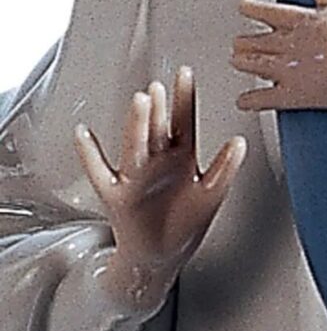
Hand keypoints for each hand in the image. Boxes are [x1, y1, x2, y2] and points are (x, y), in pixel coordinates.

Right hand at [75, 68, 244, 309]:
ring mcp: (136, 177)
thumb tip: (239, 141)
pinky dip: (89, 154)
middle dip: (158, 109)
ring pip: (135, 145)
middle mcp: (157, 161)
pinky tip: (84, 134)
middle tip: (159, 87)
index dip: (184, 97)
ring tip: (140, 103)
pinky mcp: (117, 196)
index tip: (185, 73)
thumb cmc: (186, 222)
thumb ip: (226, 168)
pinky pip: (98, 172)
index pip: (183, 119)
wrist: (162, 257)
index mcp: (181, 156)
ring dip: (137, 124)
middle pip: (157, 128)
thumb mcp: (213, 194)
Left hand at [233, 0, 326, 112]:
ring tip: (236, 62)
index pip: (267, 12)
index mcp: (296, 22)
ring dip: (244, 63)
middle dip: (245, 42)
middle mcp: (286, 46)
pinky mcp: (292, 95)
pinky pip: (264, 98)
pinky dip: (250, 101)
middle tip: (237, 42)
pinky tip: (243, 102)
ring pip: (255, 65)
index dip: (252, 10)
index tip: (243, 8)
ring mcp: (286, 71)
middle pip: (256, 42)